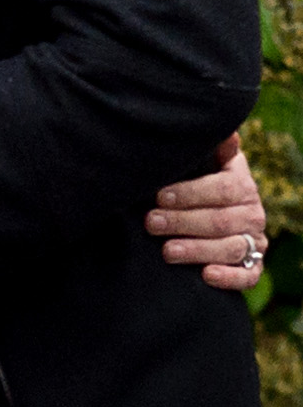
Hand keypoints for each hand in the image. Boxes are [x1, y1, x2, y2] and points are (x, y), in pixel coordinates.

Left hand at [145, 133, 267, 290]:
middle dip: (183, 222)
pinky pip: (248, 275)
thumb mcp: (208, 161)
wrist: (221, 213)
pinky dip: (229, 277)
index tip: (159, 195)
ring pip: (230, 248)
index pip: (221, 189)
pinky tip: (206, 276)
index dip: (190, 193)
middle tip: (151, 222)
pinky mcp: (253, 266)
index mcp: (241, 183)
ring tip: (166, 251)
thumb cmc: (204, 182)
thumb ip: (213, 148)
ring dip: (197, 250)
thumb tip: (225, 130)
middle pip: (220, 220)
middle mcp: (252, 212)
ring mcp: (255, 241)